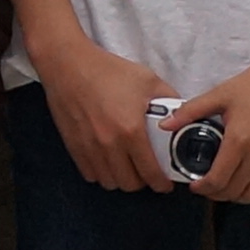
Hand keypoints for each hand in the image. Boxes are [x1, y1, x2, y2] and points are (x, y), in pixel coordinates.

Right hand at [31, 32, 173, 194]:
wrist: (68, 65)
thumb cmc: (107, 70)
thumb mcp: (147, 80)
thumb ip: (169, 100)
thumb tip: (181, 115)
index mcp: (131, 130)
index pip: (150, 172)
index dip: (161, 183)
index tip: (165, 184)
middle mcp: (110, 145)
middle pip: (129, 184)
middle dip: (142, 181)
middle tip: (146, 171)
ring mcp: (89, 148)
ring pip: (109, 182)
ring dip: (121, 178)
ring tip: (127, 167)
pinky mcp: (74, 146)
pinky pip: (90, 174)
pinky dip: (101, 173)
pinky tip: (107, 161)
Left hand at [178, 50, 249, 203]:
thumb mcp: (222, 93)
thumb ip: (191, 111)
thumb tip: (166, 124)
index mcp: (240, 140)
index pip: (217, 180)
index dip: (202, 188)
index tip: (196, 186)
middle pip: (233, 192)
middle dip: (216, 193)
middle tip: (208, 185)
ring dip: (236, 196)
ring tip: (226, 185)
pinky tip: (248, 182)